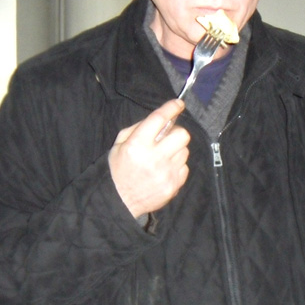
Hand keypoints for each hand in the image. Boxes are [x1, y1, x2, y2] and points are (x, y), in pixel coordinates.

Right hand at [108, 99, 190, 217]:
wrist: (120, 201)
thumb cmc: (119, 169)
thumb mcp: (120, 144)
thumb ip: (139, 128)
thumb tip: (162, 119)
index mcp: (137, 145)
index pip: (159, 119)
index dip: (171, 108)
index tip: (178, 104)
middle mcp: (154, 158)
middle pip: (182, 135)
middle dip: (177, 132)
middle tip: (168, 137)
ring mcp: (166, 173)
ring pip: (185, 151)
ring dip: (176, 150)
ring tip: (163, 156)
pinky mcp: (174, 185)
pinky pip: (185, 167)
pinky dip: (177, 165)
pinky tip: (165, 169)